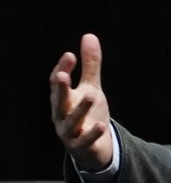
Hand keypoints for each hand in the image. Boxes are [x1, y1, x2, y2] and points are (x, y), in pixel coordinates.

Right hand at [49, 33, 112, 170]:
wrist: (92, 147)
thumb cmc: (88, 113)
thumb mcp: (91, 87)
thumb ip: (90, 65)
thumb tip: (89, 36)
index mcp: (62, 99)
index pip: (57, 82)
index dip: (62, 69)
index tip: (70, 55)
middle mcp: (61, 114)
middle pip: (58, 100)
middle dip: (59, 88)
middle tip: (62, 75)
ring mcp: (69, 132)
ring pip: (71, 120)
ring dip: (80, 108)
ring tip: (91, 95)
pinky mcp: (80, 146)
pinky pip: (85, 141)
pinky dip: (91, 134)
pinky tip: (101, 125)